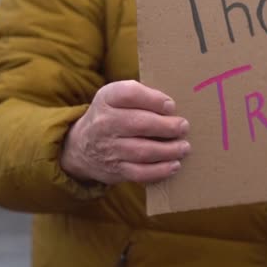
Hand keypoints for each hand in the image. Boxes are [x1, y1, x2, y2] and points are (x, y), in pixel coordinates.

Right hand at [61, 80, 190, 184]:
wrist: (82, 146)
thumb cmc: (112, 115)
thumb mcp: (117, 97)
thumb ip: (141, 95)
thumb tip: (171, 107)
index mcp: (107, 99)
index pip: (129, 94)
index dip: (154, 99)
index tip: (171, 106)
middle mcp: (105, 123)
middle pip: (140, 123)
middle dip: (167, 126)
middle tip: (183, 127)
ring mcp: (109, 148)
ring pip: (142, 151)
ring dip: (168, 150)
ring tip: (184, 147)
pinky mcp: (115, 169)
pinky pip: (140, 173)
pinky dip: (160, 171)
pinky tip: (174, 165)